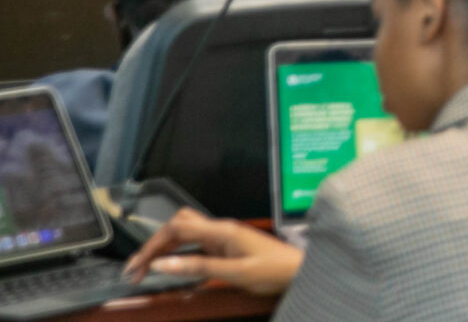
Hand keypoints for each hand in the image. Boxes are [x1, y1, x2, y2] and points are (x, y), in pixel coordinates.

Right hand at [122, 209, 301, 294]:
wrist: (300, 270)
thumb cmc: (273, 270)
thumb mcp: (235, 272)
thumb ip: (199, 267)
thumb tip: (162, 264)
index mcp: (221, 230)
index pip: (176, 229)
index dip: (151, 246)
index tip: (135, 267)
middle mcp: (220, 229)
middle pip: (177, 227)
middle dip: (153, 245)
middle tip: (136, 270)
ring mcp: (223, 237)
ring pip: (185, 234)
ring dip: (164, 249)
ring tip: (146, 270)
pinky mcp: (226, 246)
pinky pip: (196, 245)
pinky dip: (179, 254)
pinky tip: (172, 268)